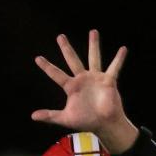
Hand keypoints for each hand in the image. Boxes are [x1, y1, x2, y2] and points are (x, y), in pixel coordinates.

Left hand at [31, 30, 132, 149]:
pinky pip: (114, 67)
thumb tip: (33, 116)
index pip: (56, 74)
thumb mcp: (65, 118)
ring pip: (93, 58)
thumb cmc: (86, 121)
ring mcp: (95, 78)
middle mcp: (82, 79)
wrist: (103, 124)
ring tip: (93, 31)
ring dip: (93, 45)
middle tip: (60, 36)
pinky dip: (119, 59)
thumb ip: (50, 115)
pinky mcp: (108, 80)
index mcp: (71, 86)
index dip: (47, 67)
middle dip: (66, 48)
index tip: (37, 58)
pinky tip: (123, 49)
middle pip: (72, 60)